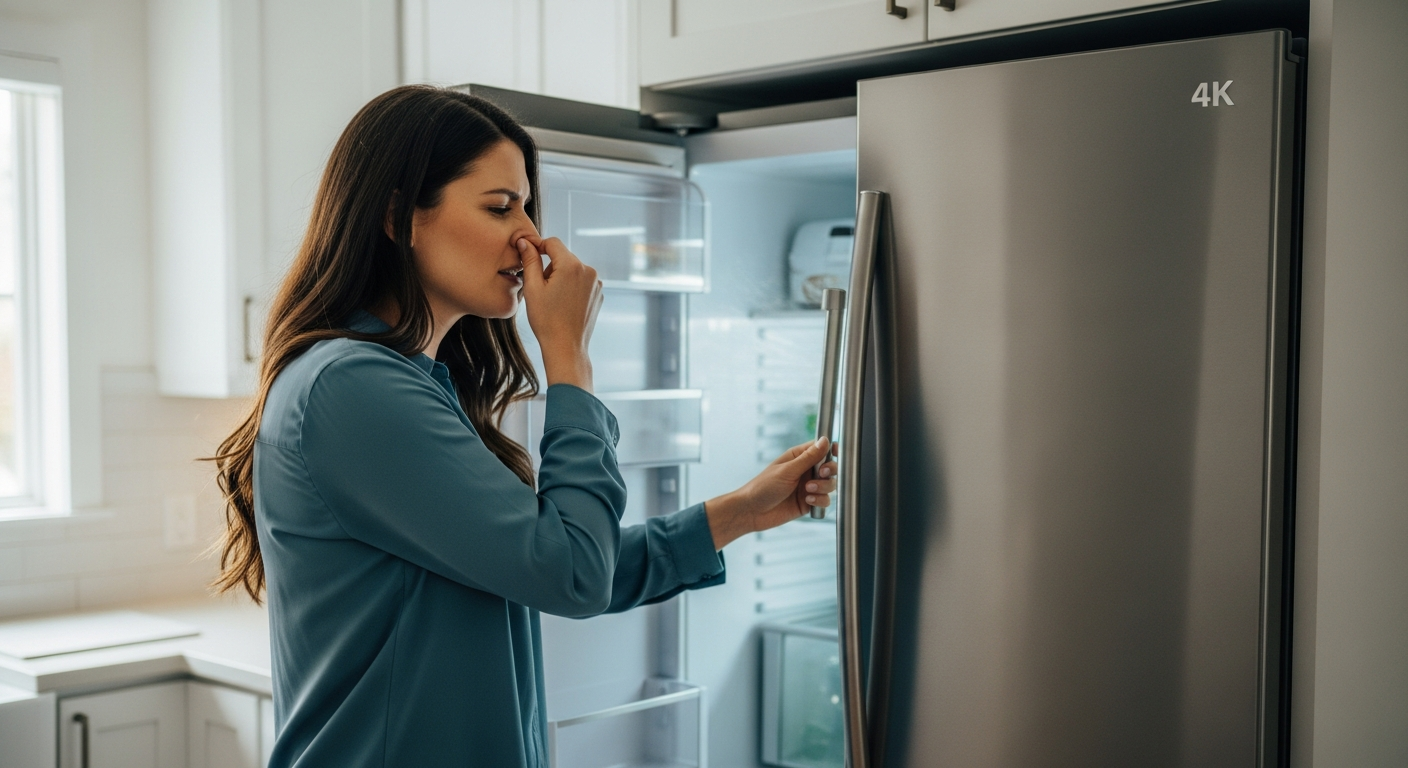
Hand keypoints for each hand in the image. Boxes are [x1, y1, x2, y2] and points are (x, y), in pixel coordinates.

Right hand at [518, 236, 602, 390]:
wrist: (566, 347)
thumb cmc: (546, 320)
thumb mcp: (532, 288)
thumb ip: (530, 260)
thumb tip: (526, 242)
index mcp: (571, 266)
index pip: (553, 243)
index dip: (538, 246)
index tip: (529, 255)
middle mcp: (588, 271)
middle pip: (563, 256)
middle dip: (550, 266)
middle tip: (540, 288)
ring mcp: (596, 283)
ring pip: (573, 269)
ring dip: (561, 276)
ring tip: (553, 299)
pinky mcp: (599, 294)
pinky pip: (582, 282)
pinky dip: (572, 287)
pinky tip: (564, 304)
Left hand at [704, 438, 838, 549]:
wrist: (752, 512)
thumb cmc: (764, 486)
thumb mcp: (788, 470)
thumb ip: (809, 457)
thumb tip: (825, 440)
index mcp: (798, 458)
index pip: (821, 449)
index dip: (831, 450)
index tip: (835, 453)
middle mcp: (805, 471)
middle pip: (830, 467)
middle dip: (830, 470)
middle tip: (822, 473)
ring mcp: (808, 487)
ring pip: (830, 484)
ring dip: (823, 487)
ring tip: (808, 491)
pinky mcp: (808, 503)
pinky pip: (825, 500)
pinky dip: (820, 501)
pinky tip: (808, 501)